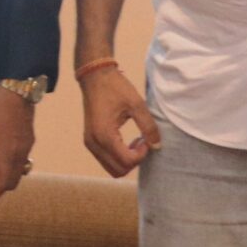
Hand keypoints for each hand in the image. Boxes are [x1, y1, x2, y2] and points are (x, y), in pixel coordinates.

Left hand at [0, 85, 36, 202]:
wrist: (19, 83)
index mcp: (7, 151)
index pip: (3, 182)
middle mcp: (21, 152)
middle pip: (14, 181)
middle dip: (0, 187)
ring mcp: (28, 145)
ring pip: (20, 170)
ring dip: (7, 176)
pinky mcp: (30, 137)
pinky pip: (23, 159)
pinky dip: (13, 165)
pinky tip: (1, 156)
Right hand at [80, 61, 160, 176]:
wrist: (95, 76)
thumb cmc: (115, 87)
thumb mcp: (137, 104)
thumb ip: (149, 126)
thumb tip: (157, 146)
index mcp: (104, 135)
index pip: (126, 161)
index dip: (141, 154)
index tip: (146, 139)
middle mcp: (94, 143)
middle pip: (118, 170)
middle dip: (134, 160)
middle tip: (143, 142)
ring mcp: (90, 143)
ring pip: (111, 168)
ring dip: (126, 160)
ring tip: (136, 142)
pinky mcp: (90, 141)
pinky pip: (106, 160)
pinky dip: (119, 157)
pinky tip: (127, 142)